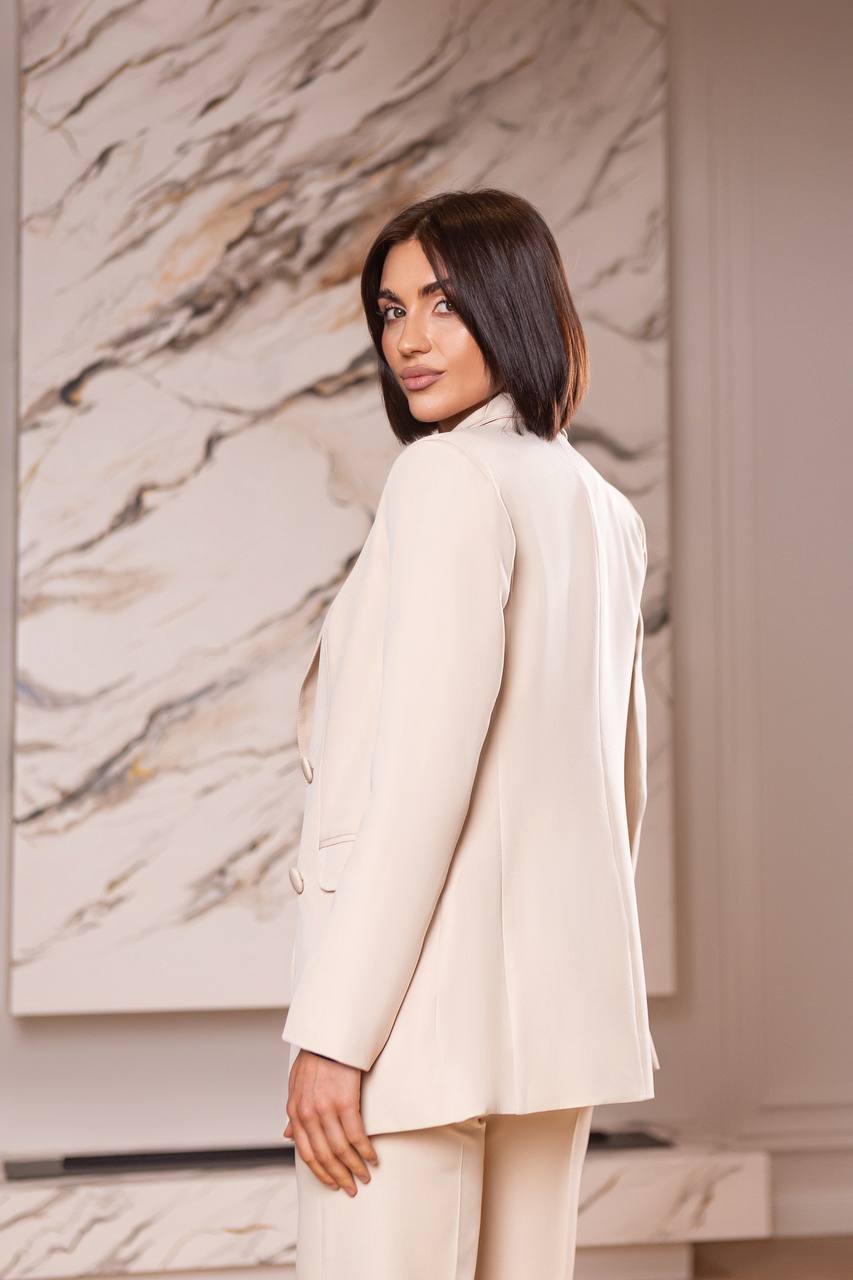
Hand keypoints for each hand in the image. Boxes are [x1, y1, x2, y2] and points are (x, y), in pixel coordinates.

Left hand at [284, 1048, 378, 1194]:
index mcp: (295, 1112)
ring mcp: (325, 1108)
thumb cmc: (314, 1059)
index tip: (333, 1184)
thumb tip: (286, 1137)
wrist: (329, 1037)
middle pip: (324, 1156)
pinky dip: (365, 1150)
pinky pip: (356, 1134)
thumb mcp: (295, 1086)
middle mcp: (307, 1114)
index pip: (307, 1153)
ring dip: (354, 1167)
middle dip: (339, 1176)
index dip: (320, 1173)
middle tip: (351, 1188)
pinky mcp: (345, 1101)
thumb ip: (293, 1114)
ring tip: (365, 1176)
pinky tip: (372, 1157)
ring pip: (340, 1149)